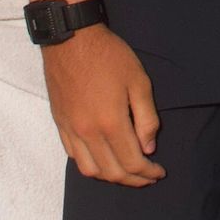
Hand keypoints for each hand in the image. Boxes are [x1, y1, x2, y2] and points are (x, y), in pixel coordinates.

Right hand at [42, 25, 164, 186]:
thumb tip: (148, 148)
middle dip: (134, 180)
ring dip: (111, 177)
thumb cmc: (109, 56)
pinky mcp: (60, 124)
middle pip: (112, 172)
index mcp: (110, 122)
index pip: (132, 162)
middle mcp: (88, 132)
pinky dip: (91, 166)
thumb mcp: (139, 81)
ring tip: (127, 173)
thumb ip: (147, 119)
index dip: (148, 172)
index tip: (159, 172)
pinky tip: (103, 160)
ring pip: (90, 170)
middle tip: (148, 177)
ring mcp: (71, 130)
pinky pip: (74, 156)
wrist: (71, 39)